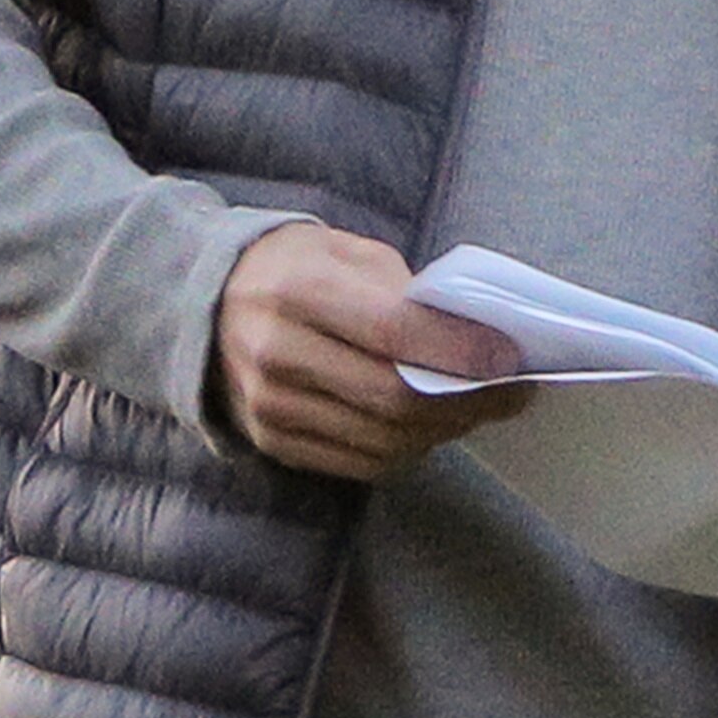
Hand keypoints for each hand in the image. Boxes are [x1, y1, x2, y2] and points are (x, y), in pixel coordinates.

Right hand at [210, 223, 530, 480]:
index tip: (512, 357)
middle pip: (393, 399)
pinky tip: (433, 427)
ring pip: (382, 440)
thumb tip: (477, 339)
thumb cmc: (296, 267)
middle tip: (513, 392)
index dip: (460, 350)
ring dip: (444, 430)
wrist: (205, 303)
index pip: (394, 332)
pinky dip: (407, 449)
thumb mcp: (348, 253)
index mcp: (299, 291)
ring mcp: (270, 408)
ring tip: (480, 409)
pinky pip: (357, 463)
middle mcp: (278, 354)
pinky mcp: (271, 443)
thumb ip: (407, 294)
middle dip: (467, 401)